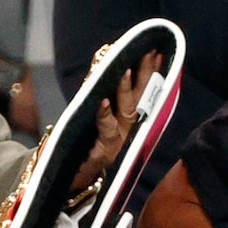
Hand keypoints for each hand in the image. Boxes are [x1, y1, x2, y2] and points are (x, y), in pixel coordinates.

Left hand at [66, 49, 155, 211]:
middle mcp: (126, 128)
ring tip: (126, 71)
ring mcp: (116, 140)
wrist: (70, 176)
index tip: (156, 51)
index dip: (151, 71)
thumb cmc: (82, 143)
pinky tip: (103, 102)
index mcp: (126, 118)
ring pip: (126, 112)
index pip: (143, 90)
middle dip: (145, 75)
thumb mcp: (93, 117)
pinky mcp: (102, 152)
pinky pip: (105, 131)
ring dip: (126, 91)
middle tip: (148, 53)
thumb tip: (102, 60)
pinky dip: (105, 116)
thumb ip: (99, 93)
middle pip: (139, 98)